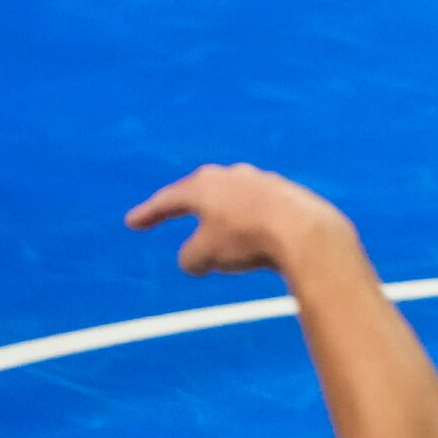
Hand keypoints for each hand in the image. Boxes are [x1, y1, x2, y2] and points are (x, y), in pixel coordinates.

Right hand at [126, 163, 352, 275]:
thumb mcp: (205, 255)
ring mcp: (262, 181)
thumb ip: (190, 257)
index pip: (168, 199)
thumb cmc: (246, 238)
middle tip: (172, 211)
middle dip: (187, 206)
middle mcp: (231, 176)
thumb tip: (193, 261)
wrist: (304, 231)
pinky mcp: (288, 194)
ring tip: (221, 238)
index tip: (133, 222)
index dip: (149, 213)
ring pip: (233, 201)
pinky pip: (260, 211)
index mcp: (203, 185)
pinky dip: (251, 224)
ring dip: (223, 219)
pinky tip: (257, 240)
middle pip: (202, 193)